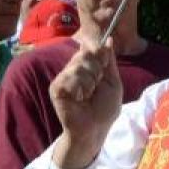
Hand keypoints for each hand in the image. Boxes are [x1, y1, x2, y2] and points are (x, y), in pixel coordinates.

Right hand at [50, 42, 122, 168]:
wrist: (95, 128)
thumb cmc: (104, 109)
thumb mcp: (113, 82)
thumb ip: (109, 60)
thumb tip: (109, 39)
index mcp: (85, 67)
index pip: (90, 47)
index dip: (98, 52)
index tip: (104, 64)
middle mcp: (73, 69)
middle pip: (86, 53)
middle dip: (97, 71)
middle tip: (95, 88)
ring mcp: (63, 78)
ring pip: (79, 65)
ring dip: (89, 83)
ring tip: (87, 96)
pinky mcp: (56, 87)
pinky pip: (70, 77)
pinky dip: (80, 89)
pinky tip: (78, 99)